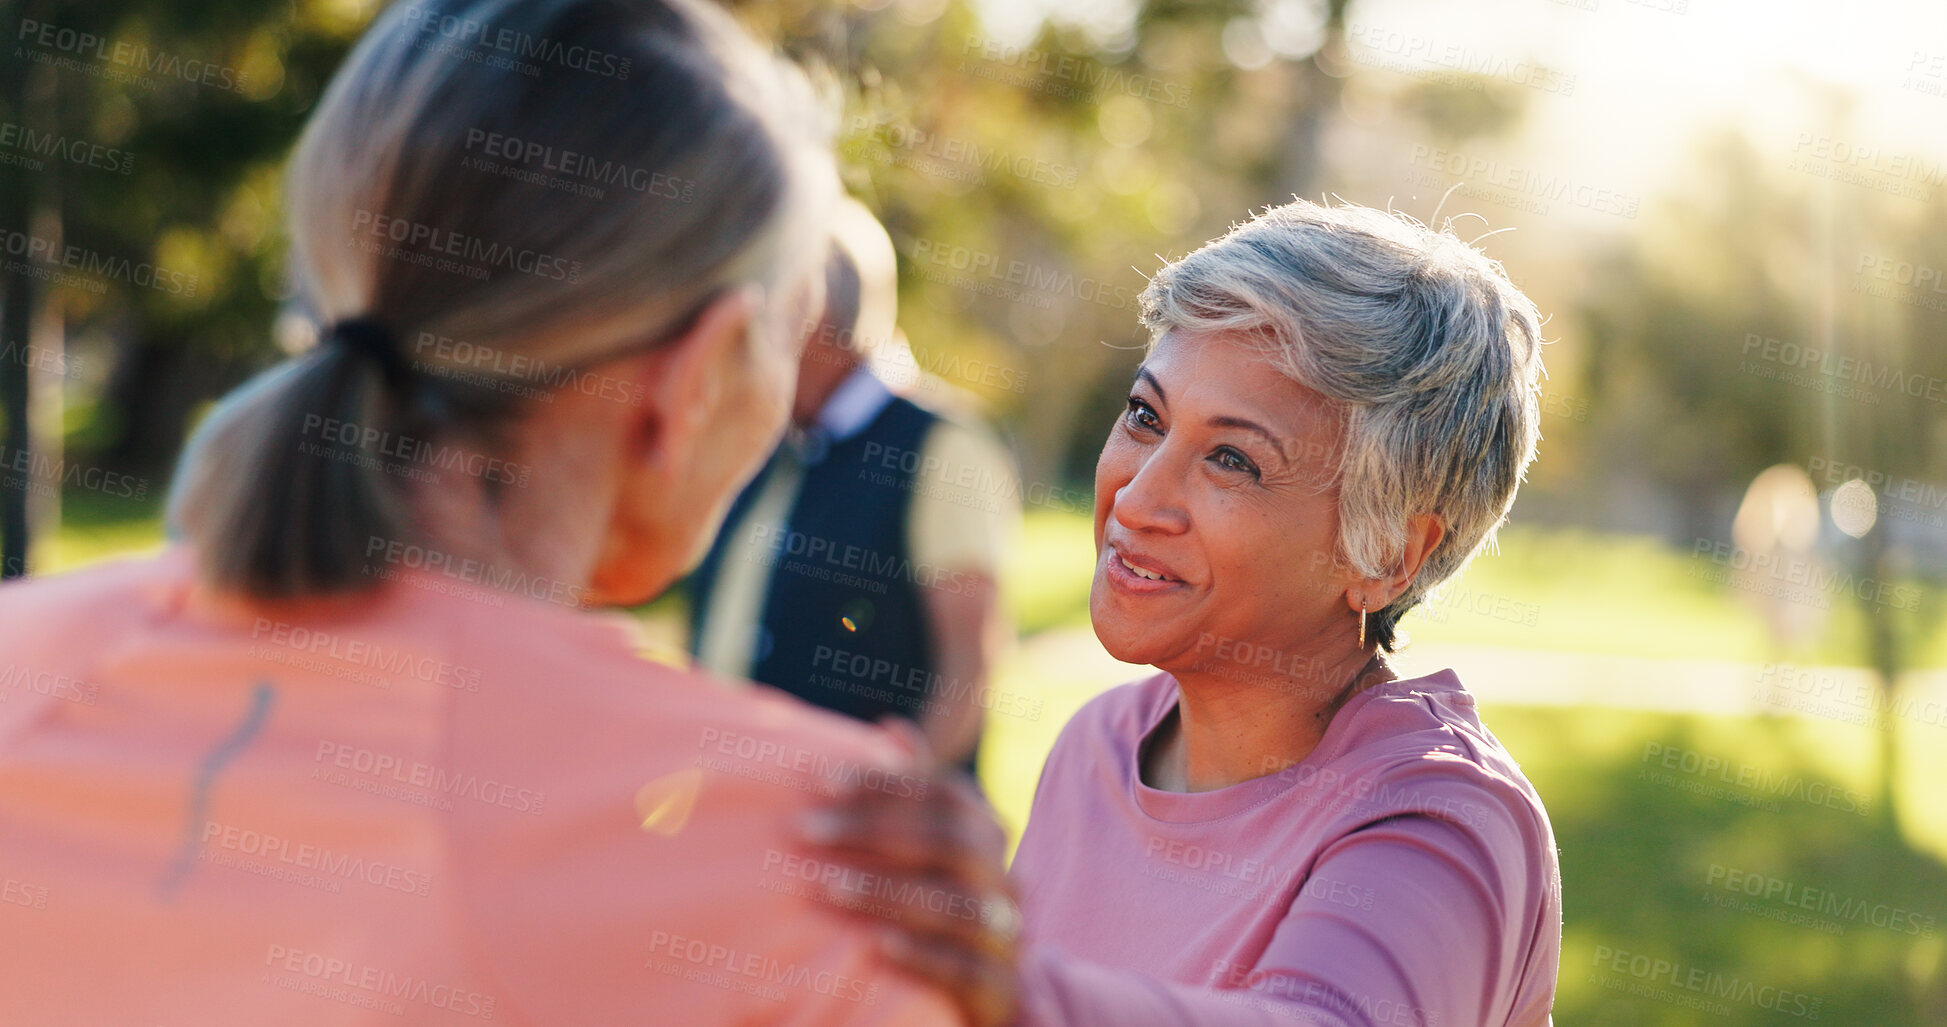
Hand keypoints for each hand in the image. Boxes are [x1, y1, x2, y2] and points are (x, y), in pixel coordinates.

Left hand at [798, 719, 1020, 1026]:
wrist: (990, 986)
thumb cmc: (943, 900)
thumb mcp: (933, 846)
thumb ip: (916, 790)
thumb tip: (892, 727)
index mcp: (987, 833)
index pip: (944, 793)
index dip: (885, 783)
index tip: (821, 779)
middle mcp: (1005, 876)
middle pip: (953, 841)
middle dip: (877, 831)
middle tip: (807, 830)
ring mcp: (1007, 932)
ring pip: (958, 905)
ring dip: (889, 892)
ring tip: (828, 887)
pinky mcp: (1001, 986)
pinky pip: (967, 969)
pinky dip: (924, 955)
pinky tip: (877, 946)